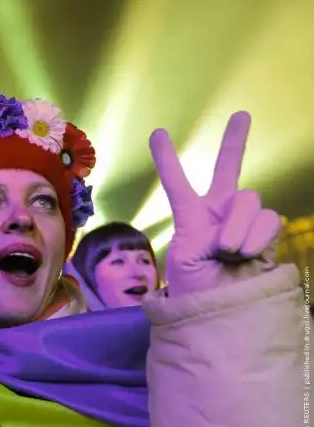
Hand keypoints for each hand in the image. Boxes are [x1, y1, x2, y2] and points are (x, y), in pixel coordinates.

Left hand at [149, 111, 281, 294]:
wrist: (219, 311)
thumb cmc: (193, 289)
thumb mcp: (182, 256)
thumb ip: (202, 228)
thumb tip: (233, 228)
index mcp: (191, 216)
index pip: (178, 183)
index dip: (167, 159)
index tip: (157, 133)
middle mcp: (219, 213)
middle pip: (228, 169)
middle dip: (235, 141)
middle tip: (241, 114)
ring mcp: (244, 222)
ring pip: (248, 199)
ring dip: (237, 225)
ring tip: (226, 250)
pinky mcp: (266, 234)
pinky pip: (268, 220)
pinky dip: (256, 236)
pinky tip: (245, 253)